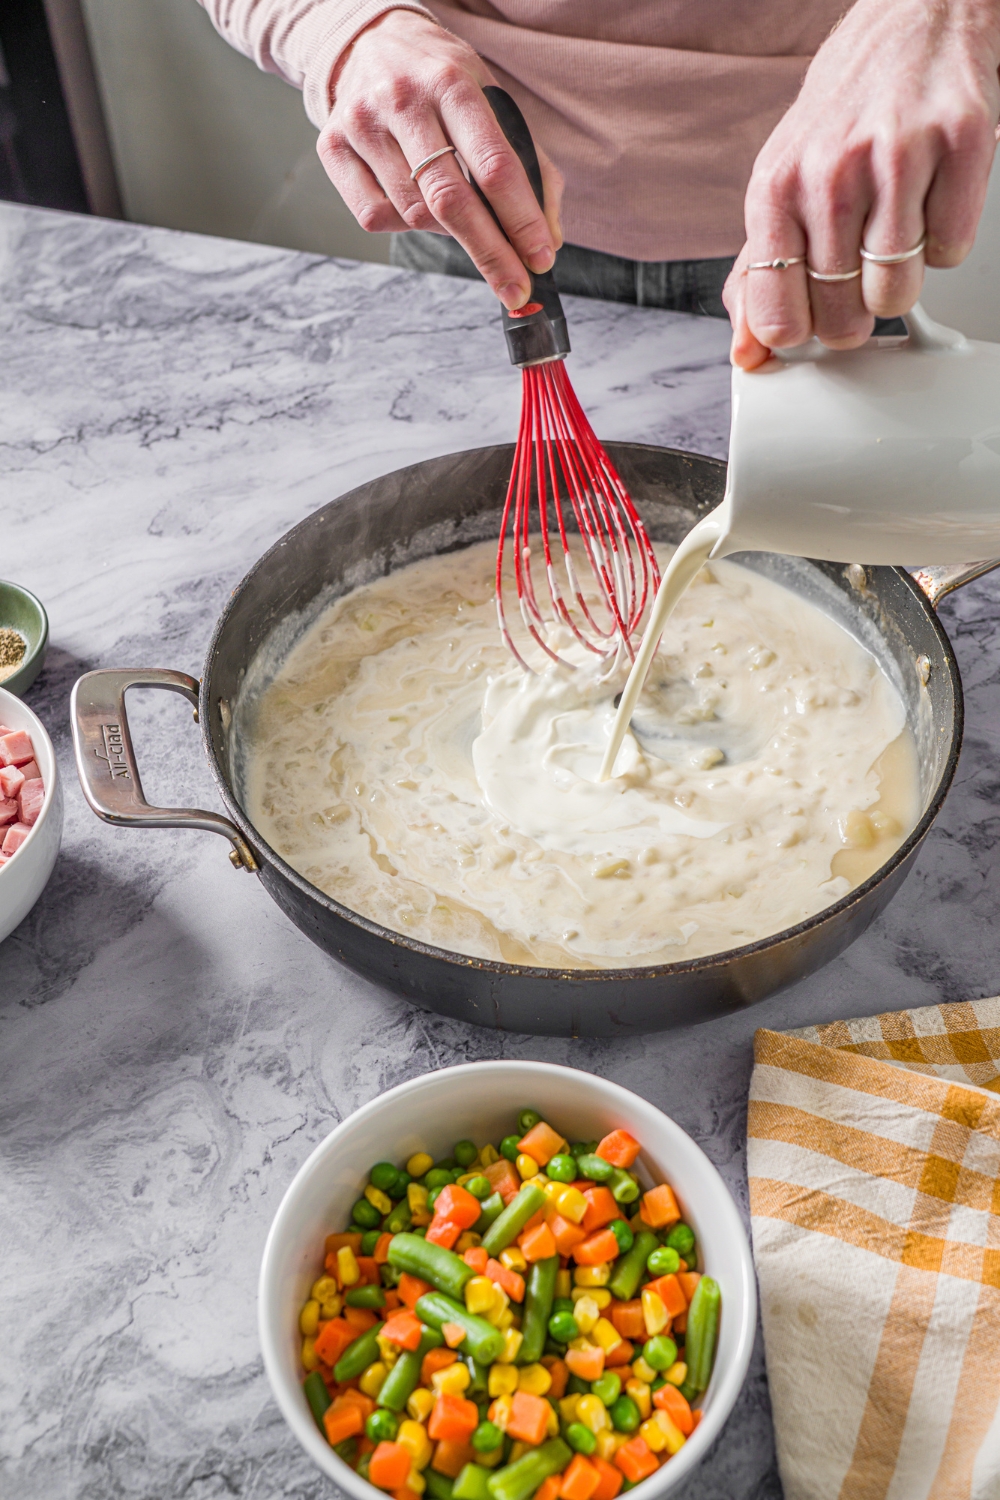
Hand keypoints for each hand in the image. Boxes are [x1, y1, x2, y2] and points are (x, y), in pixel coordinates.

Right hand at [317, 10, 562, 309]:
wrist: (371, 44)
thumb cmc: (442, 84)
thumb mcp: (493, 103)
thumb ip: (530, 168)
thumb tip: (547, 239)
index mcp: (453, 84)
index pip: (494, 166)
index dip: (521, 221)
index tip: (540, 260)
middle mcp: (403, 100)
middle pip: (452, 201)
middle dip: (490, 253)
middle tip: (516, 289)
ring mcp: (362, 124)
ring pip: (415, 215)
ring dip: (447, 232)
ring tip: (458, 214)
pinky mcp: (332, 147)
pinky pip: (376, 216)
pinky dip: (403, 223)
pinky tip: (413, 198)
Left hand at [723, 0, 999, 368]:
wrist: (911, 22)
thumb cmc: (842, 114)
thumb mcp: (781, 187)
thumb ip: (757, 275)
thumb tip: (748, 351)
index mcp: (775, 190)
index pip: (778, 316)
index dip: (801, 334)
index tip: (812, 322)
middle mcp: (830, 174)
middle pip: (841, 315)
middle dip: (853, 314)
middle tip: (858, 279)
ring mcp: (896, 158)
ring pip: (897, 292)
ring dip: (900, 280)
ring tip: (893, 233)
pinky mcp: (959, 145)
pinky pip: (950, 250)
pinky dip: (943, 240)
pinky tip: (929, 201)